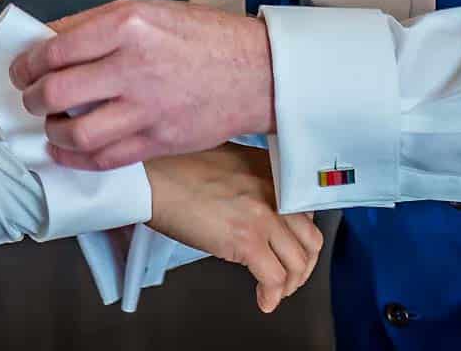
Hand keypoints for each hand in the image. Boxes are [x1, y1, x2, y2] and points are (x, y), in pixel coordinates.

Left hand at [8, 0, 274, 166]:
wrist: (257, 71)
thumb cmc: (200, 35)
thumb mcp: (145, 9)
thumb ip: (93, 24)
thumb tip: (45, 41)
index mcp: (127, 25)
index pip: (54, 49)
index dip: (27, 64)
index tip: (22, 70)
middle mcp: (134, 67)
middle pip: (57, 91)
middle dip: (32, 97)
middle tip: (32, 96)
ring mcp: (147, 109)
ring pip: (76, 132)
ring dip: (51, 131)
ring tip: (50, 123)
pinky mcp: (159, 141)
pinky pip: (104, 159)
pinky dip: (75, 158)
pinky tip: (66, 149)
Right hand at [145, 145, 322, 313]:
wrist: (150, 176)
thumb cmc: (175, 168)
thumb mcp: (227, 162)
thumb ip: (252, 182)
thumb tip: (257, 211)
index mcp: (270, 170)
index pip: (306, 211)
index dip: (299, 238)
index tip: (291, 249)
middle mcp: (273, 191)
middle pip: (310, 240)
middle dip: (302, 265)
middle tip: (289, 276)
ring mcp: (262, 215)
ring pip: (297, 263)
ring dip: (289, 284)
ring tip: (274, 291)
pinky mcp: (245, 240)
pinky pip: (273, 278)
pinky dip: (271, 295)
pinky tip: (263, 300)